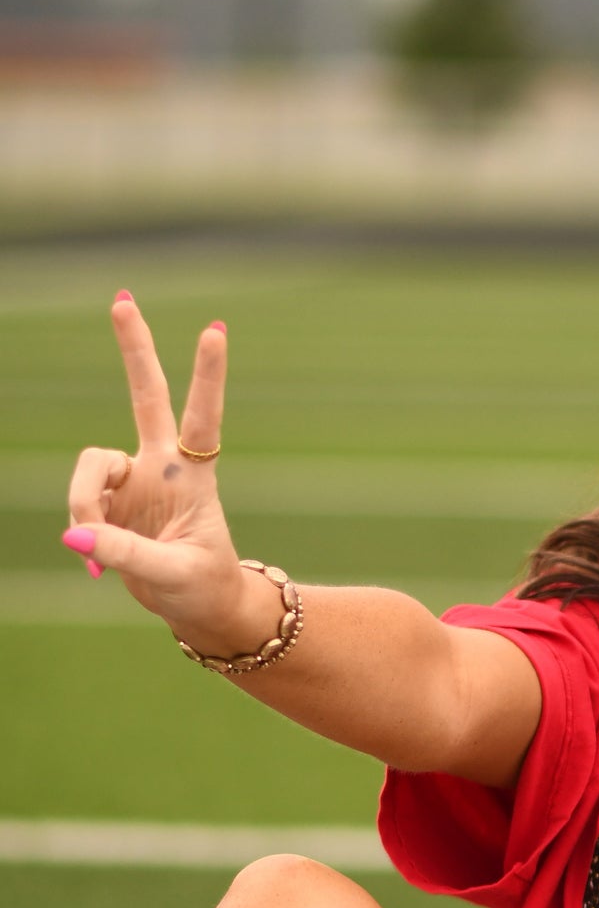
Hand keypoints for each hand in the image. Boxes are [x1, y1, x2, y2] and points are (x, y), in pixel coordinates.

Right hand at [63, 294, 266, 652]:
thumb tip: (75, 534)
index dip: (207, 376)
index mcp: (194, 477)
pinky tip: (96, 561)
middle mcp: (162, 467)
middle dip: (134, 350)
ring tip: (95, 551)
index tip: (215, 329)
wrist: (200, 609)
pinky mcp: (109, 502)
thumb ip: (126, 553)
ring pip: (89, 465)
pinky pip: (79, 504)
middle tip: (121, 298)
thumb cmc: (204, 587)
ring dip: (83, 503)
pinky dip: (82, 531)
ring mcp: (133, 480)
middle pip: (147, 396)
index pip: (202, 418)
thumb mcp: (174, 575)